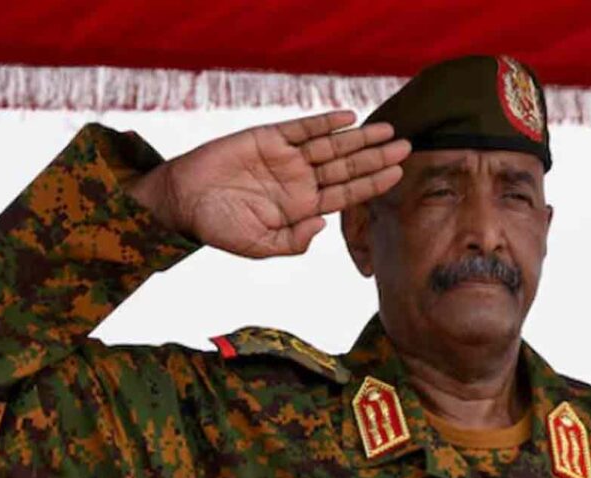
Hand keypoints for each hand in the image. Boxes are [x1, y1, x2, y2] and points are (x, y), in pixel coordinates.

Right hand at [127, 110, 410, 257]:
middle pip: (347, 167)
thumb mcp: (260, 246)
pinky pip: (301, 128)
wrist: (183, 202)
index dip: (373, 183)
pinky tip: (348, 118)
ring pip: (331, 146)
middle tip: (407, 147)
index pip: (346, 194)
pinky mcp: (268, 138)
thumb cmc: (219, 228)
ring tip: (388, 131)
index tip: (398, 173)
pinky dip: (324, 122)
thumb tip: (323, 224)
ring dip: (359, 139)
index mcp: (302, 208)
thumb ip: (293, 241)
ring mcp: (286, 158)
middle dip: (377, 157)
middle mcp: (300, 181)